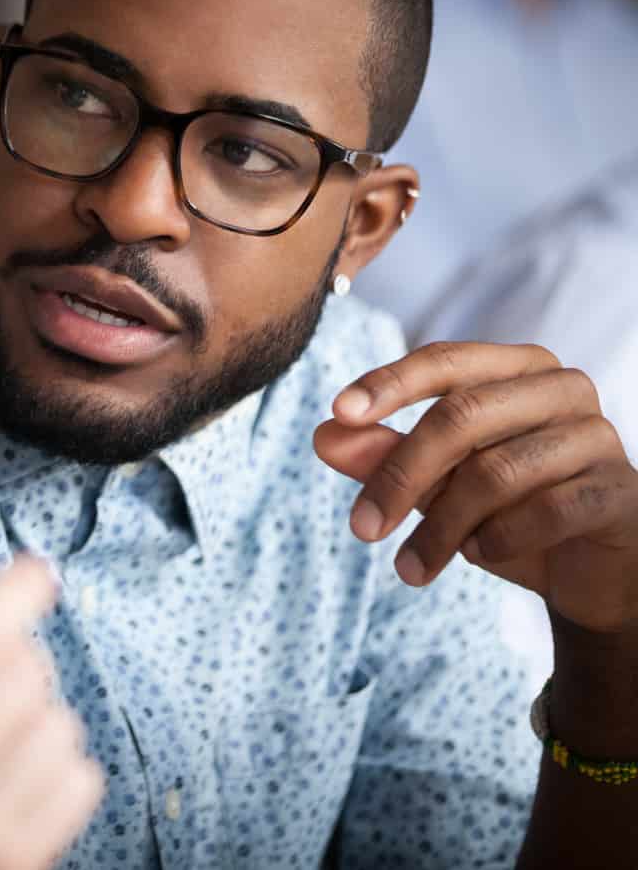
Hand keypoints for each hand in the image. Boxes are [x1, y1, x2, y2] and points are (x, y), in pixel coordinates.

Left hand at [313, 342, 637, 636]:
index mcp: (517, 369)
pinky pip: (547, 510)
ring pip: (496, 471)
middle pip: (461, 416)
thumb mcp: (437, 484)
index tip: (337, 413)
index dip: (389, 383)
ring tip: (411, 567)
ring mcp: (598, 436)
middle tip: (360, 528)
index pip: (445, 360)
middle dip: (401, 474)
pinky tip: (479, 555)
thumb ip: (384, 455)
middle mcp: (562, 389)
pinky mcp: (618, 490)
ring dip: (441, 527)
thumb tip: (324, 436)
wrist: (590, 571)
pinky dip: (499, 539)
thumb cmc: (509, 510)